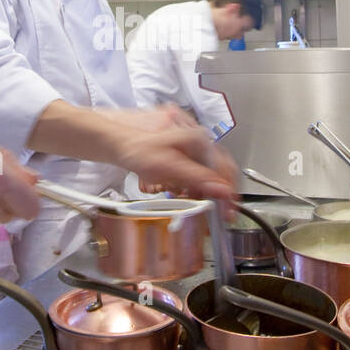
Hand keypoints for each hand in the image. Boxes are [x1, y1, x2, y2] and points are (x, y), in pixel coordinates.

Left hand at [110, 110, 238, 205]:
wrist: (119, 143)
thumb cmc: (139, 151)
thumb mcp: (170, 168)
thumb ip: (199, 179)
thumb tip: (223, 190)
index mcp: (199, 140)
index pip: (225, 169)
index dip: (229, 193)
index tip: (229, 211)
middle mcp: (198, 138)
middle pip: (218, 170)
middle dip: (214, 191)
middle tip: (215, 209)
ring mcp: (191, 142)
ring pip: (207, 170)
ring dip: (201, 188)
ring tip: (191, 198)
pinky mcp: (183, 149)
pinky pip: (196, 168)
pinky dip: (192, 182)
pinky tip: (182, 189)